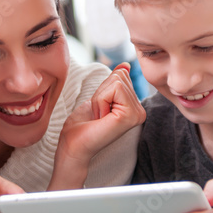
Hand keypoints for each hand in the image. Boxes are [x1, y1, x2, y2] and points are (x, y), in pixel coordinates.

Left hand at [52, 63, 145, 186]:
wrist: (73, 146)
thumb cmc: (82, 125)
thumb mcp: (100, 96)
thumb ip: (114, 82)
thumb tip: (125, 66)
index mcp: (134, 107)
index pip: (121, 75)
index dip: (102, 89)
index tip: (99, 110)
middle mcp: (140, 111)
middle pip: (120, 76)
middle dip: (101, 92)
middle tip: (98, 114)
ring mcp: (137, 114)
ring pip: (117, 80)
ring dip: (99, 97)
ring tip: (99, 117)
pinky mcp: (130, 116)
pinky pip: (114, 88)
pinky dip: (100, 100)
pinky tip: (101, 118)